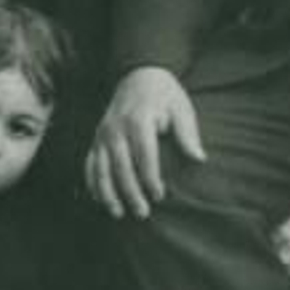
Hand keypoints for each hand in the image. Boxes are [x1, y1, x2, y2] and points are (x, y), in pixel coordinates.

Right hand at [84, 67, 205, 219]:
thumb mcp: (181, 108)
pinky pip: (89, 163)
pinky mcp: (96, 138)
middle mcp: (116, 127)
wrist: (139, 74)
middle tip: (143, 213)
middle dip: (130, 192)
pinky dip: (92, 182)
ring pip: (100, 168)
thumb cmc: (165, 96)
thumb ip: (187, 134)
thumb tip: (199, 158)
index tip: (160, 196)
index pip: (144, 154)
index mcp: (139, 119)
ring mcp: (103, 133)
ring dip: (108, 192)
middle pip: (121, 165)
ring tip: (118, 214)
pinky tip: (99, 200)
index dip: (151, 177)